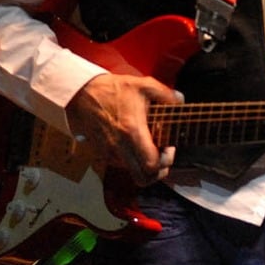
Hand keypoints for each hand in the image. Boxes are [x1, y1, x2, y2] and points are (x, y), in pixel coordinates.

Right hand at [65, 72, 182, 186]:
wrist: (82, 94)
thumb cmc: (113, 90)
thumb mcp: (144, 85)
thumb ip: (166, 94)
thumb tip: (181, 101)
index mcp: (132, 132)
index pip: (151, 165)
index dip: (165, 162)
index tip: (169, 148)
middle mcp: (119, 147)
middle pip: (142, 178)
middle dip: (157, 172)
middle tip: (162, 156)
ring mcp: (108, 153)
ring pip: (131, 173)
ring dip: (144, 166)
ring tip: (150, 147)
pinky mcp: (101, 154)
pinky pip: (121, 165)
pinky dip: (132, 161)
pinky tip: (135, 144)